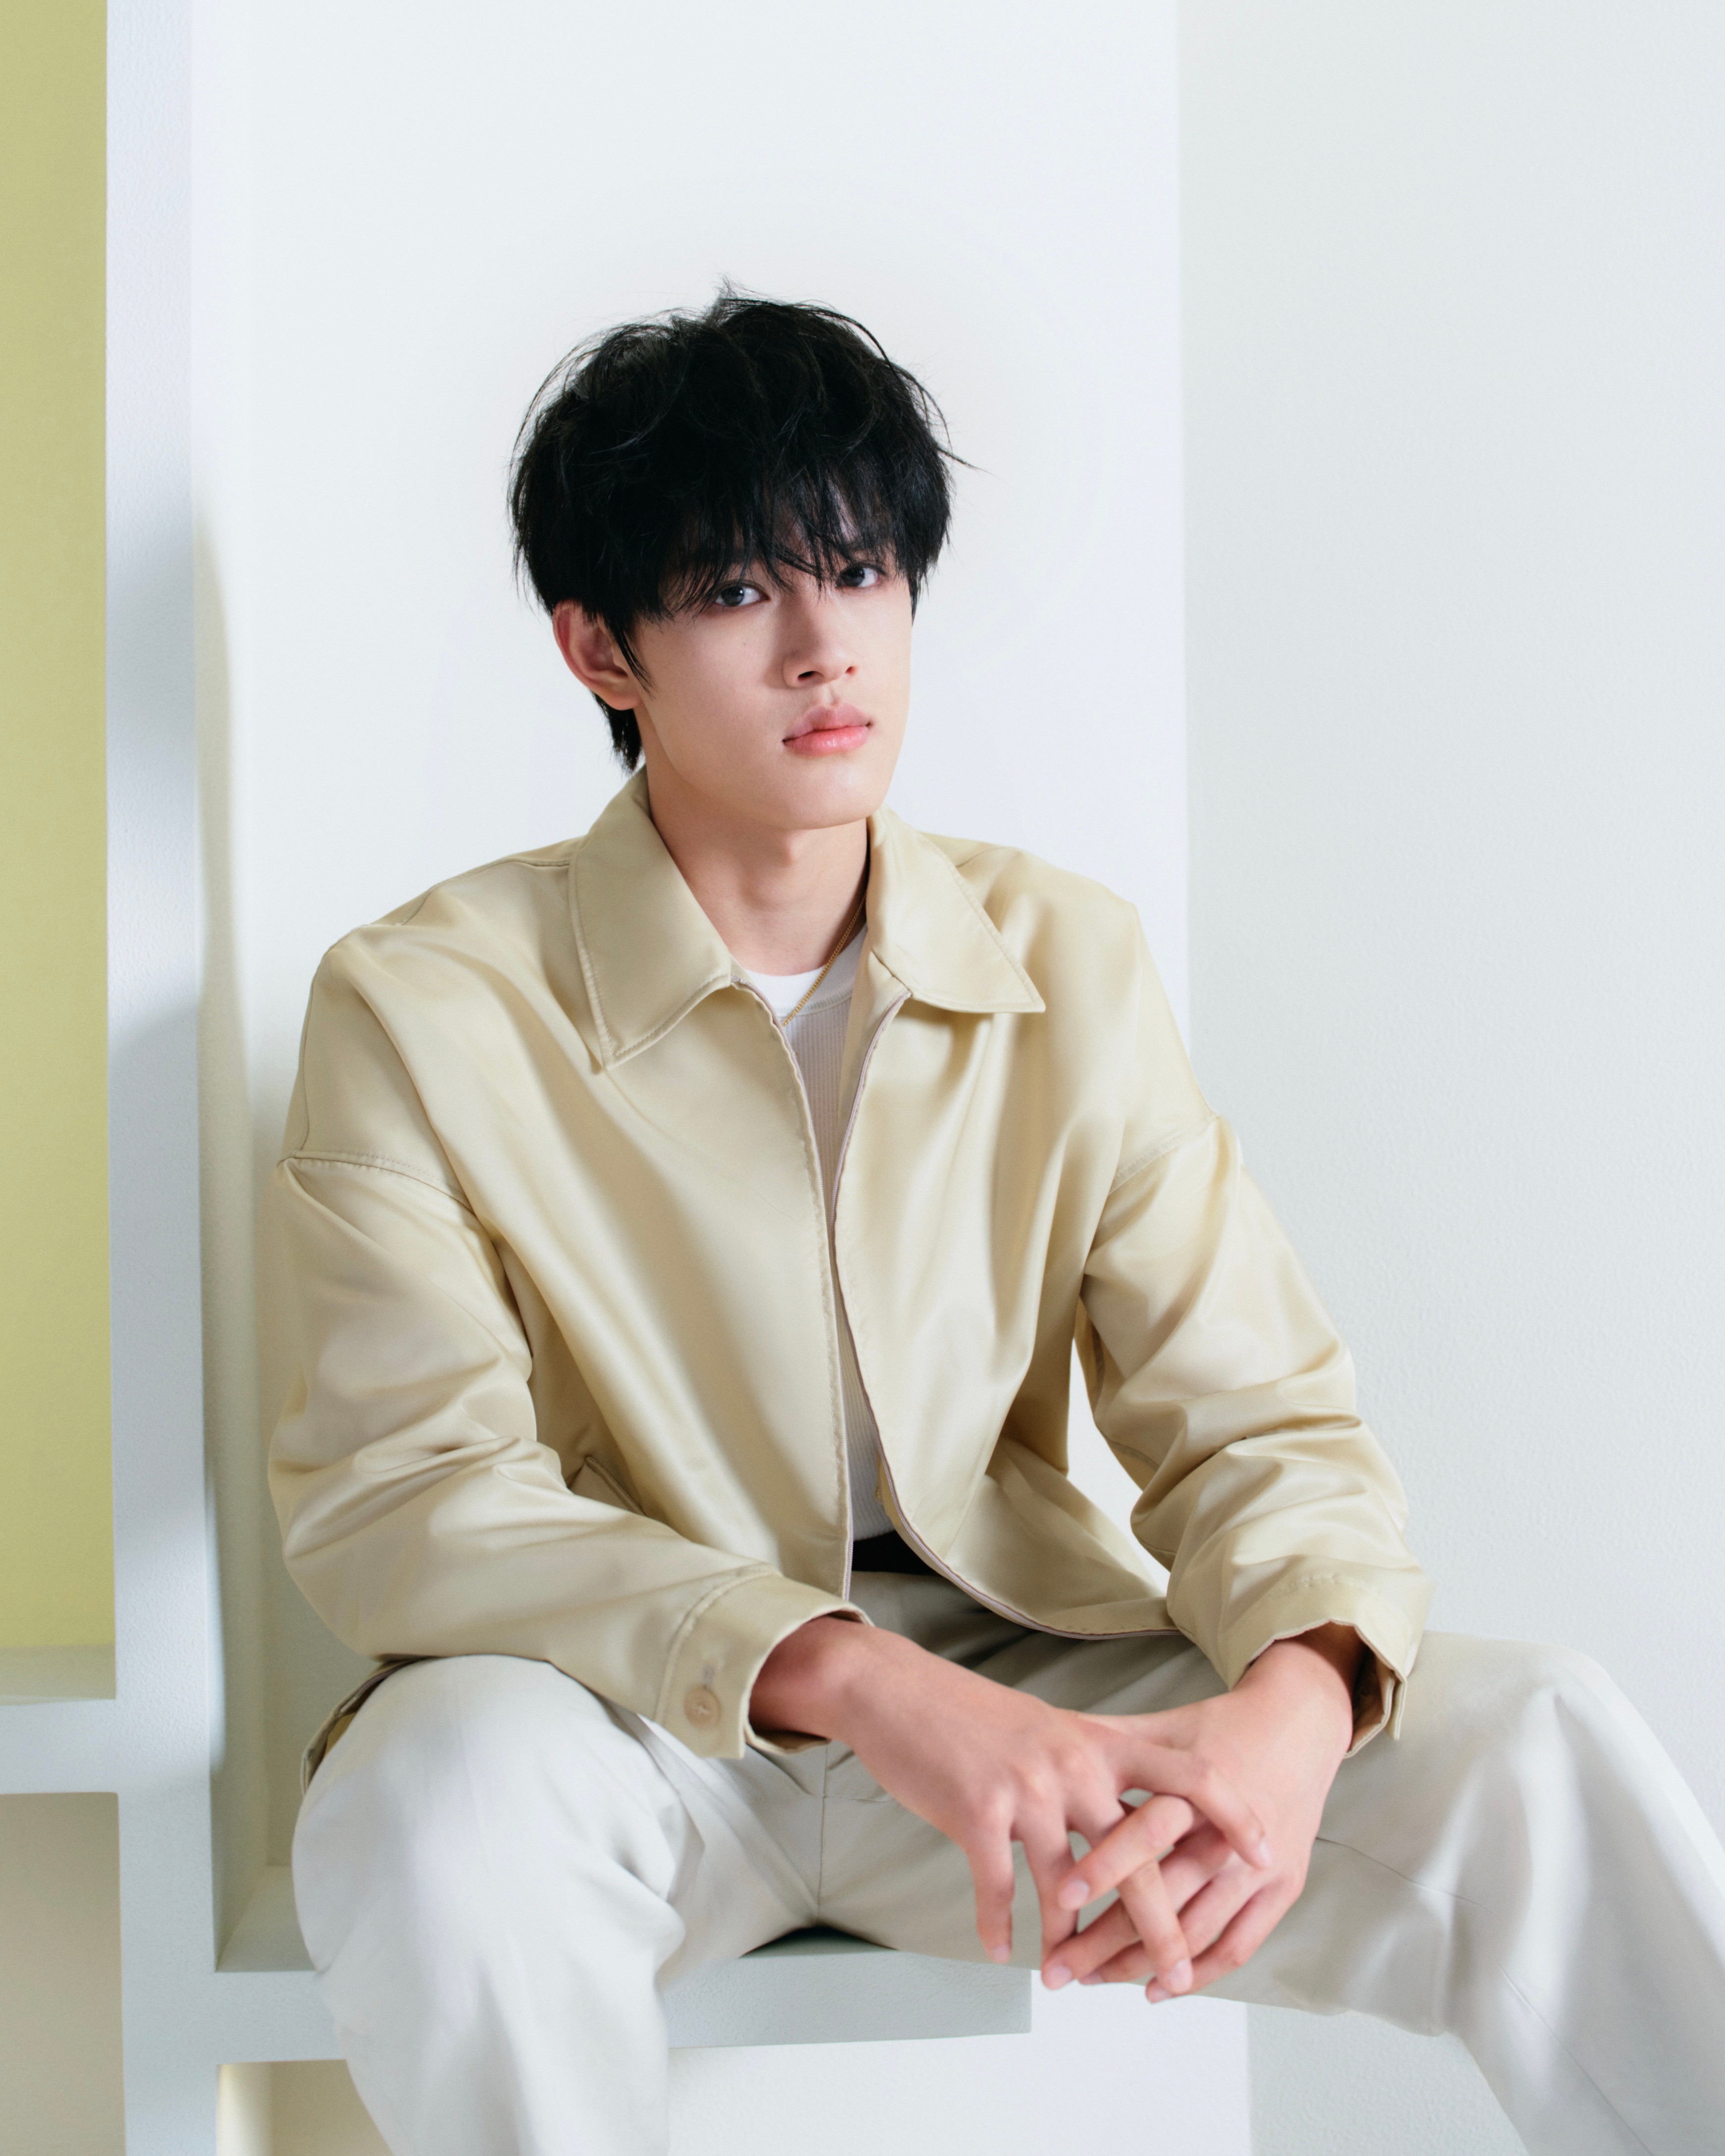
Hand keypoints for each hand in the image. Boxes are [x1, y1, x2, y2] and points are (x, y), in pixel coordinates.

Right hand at [750, 1618, 1271, 1979]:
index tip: (1262, 1855)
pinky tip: (999, 1951)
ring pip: (1068, 1886)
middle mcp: (1073, 1763)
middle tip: (1179, 1976)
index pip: (1187, 1776)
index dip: (1231, 1815)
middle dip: (1162, 1923)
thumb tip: (1135, 1818)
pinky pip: (999, 1888)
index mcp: (1098, 1741)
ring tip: (1070, 1983)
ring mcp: (1027, 1788)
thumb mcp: (1048, 1730)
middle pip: (1140, 1852)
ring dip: (1071, 1944)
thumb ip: (1094, 1767)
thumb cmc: (973, 1717)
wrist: (896, 1691)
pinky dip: (999, 1927)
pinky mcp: (978, 1811)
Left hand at [1040, 1626, 1360, 1998]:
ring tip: (1088, 1979)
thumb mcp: (1164, 1729)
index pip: (1148, 1831)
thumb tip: (1045, 1732)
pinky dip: (1198, 1976)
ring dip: (1139, 1964)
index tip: (1060, 1896)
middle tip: (1057, 1967)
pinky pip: (1238, 1945)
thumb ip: (1110, 1742)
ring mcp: (1260, 1867)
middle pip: (1164, 1897)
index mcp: (1197, 1787)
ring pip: (1194, 1932)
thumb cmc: (1217, 1728)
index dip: (1106, 1865)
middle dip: (1105, 1939)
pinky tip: (1155, 1989)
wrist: (1299, 1726)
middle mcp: (1229, 1832)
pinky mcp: (1284, 1889)